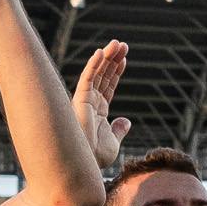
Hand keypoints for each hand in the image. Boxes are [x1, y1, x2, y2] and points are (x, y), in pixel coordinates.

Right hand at [73, 40, 130, 169]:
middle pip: (104, 75)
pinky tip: (101, 53)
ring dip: (107, 57)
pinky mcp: (80, 99)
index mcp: (99, 110)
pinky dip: (93, 65)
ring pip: (97, 73)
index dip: (116, 72)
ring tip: (118, 43)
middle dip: (113, 59)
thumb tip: (126, 120)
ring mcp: (85, 99)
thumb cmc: (97, 156)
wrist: (88, 162)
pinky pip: (87, 78)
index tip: (124, 59)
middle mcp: (91, 102)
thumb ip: (119, 129)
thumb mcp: (114, 141)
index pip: (109, 86)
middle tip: (123, 44)